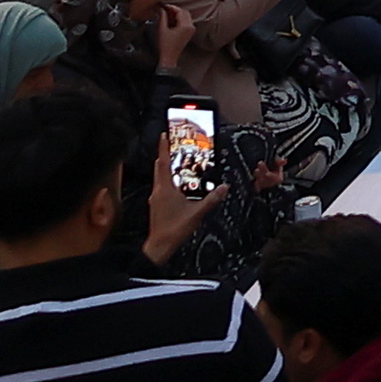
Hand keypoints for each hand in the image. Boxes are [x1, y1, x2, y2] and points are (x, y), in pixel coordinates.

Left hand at [147, 129, 220, 264]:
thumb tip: (224, 187)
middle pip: (159, 167)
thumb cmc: (174, 230)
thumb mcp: (196, 213)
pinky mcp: (157, 205)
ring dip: (166, 168)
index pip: (163, 162)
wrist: (159, 246)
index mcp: (165, 189)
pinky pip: (162, 186)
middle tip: (172, 145)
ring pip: (159, 177)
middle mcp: (158, 191)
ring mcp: (156, 198)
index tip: (164, 135)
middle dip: (165, 155)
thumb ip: (211, 199)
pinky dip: (168, 180)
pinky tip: (178, 184)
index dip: (163, 148)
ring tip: (177, 162)